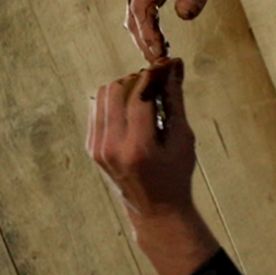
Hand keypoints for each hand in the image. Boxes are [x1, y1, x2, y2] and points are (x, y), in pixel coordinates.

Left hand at [88, 60, 218, 274]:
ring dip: (123, 89)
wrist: (155, 209)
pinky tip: (131, 112)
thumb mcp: (182, 138)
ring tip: (143, 97)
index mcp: (138, 147)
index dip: (153, 75)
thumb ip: (175, 100)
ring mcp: (98, 148)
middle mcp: (112, 147)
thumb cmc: (175, 175)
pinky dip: (114, 103)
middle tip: (155, 83)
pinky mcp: (92, 147)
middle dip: (137, 80)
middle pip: (116, 90)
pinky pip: (97, 110)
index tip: (165, 65)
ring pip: (103, 96)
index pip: (139, 95)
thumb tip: (174, 66)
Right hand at [126, 0, 271, 62]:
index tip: (158, 52)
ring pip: (137, 11)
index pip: (142, 3)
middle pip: (134, 10)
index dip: (147, 31)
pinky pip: (146, 7)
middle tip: (158, 64)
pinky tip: (162, 44)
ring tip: (160, 58)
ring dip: (145, 35)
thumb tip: (185, 16)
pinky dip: (151, 26)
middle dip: (143, 38)